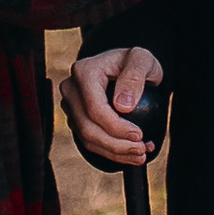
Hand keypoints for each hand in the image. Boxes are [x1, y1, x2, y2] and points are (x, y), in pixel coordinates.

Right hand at [65, 42, 162, 169]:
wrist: (125, 65)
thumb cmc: (134, 61)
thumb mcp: (142, 60)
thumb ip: (134, 77)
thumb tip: (123, 106)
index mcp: (84, 72)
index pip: (95, 108)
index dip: (116, 127)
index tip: (138, 135)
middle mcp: (71, 89)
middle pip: (88, 128)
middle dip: (116, 145)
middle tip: (142, 151)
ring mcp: (71, 106)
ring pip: (87, 139)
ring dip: (115, 152)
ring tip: (140, 154)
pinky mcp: (76, 120)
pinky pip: (90, 142)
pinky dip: (111, 152)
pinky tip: (131, 153)